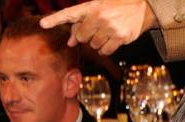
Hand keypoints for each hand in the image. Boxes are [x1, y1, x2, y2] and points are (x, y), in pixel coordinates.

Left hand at [40, 0, 158, 55]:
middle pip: (81, 37)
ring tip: (105, 33)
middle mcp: (99, 16)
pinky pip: (105, 51)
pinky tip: (111, 40)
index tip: (43, 24)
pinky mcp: (121, 37)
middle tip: (94, 30)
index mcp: (90, 7)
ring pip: (93, 45)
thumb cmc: (115, 8)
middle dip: (85, 36)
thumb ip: (80, 24)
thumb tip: (70, 43)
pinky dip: (105, 49)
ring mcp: (110, 27)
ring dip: (96, 43)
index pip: (69, 14)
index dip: (55, 19)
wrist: (142, 7)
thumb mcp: (96, 10)